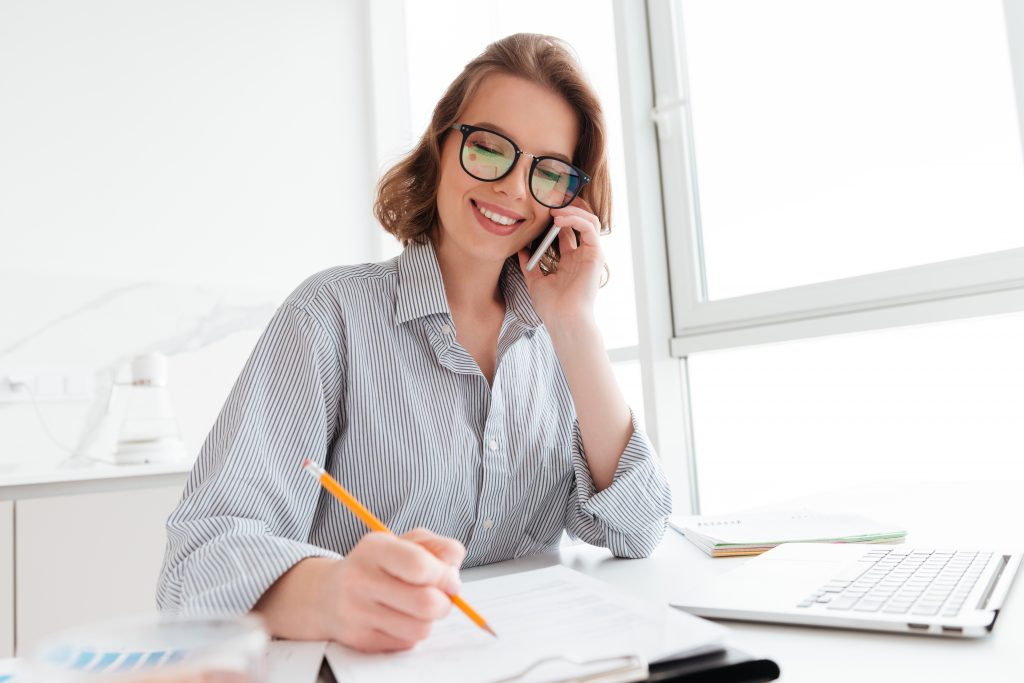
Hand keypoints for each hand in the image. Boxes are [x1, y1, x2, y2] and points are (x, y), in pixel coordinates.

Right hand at [319, 528, 465, 652]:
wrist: (329, 594)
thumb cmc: (376, 565)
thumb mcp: (404, 543)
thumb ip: (436, 546)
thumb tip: (454, 565)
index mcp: (374, 549)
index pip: (419, 566)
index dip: (445, 576)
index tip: (451, 579)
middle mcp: (360, 580)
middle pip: (425, 603)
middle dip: (444, 602)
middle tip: (441, 596)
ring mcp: (357, 613)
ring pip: (420, 628)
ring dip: (429, 620)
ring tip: (419, 608)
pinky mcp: (360, 640)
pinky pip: (406, 643)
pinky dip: (412, 632)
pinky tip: (400, 618)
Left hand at [517, 197, 603, 330]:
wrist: (563, 319)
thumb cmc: (551, 306)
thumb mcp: (534, 280)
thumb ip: (529, 263)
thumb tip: (519, 248)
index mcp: (570, 260)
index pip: (566, 230)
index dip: (554, 216)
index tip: (539, 208)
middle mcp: (582, 254)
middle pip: (580, 220)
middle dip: (567, 207)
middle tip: (548, 200)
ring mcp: (591, 253)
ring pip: (588, 219)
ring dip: (571, 209)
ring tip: (554, 208)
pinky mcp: (596, 254)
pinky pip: (589, 227)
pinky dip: (575, 218)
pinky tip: (559, 218)